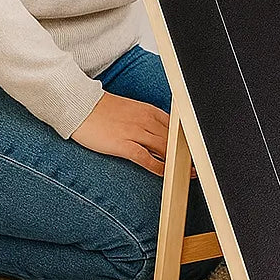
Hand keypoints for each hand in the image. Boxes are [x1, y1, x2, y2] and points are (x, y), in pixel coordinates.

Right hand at [71, 91, 195, 178]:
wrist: (79, 105)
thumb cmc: (103, 109)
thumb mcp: (133, 109)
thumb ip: (148, 119)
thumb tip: (160, 131)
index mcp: (151, 111)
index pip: (178, 126)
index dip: (189, 140)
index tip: (198, 150)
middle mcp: (147, 121)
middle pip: (175, 139)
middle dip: (189, 153)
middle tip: (200, 165)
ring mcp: (135, 133)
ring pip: (165, 149)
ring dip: (179, 162)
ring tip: (189, 173)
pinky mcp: (122, 145)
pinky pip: (145, 158)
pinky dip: (158, 167)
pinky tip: (166, 175)